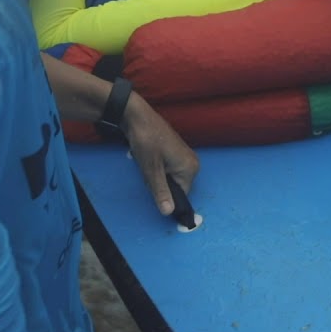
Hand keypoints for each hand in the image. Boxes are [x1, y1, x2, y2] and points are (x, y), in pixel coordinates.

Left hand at [121, 94, 199, 216]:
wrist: (137, 118)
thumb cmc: (146, 142)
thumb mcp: (151, 170)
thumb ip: (161, 192)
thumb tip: (169, 213)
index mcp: (191, 168)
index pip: (181, 195)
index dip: (164, 194)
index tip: (151, 183)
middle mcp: (192, 163)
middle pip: (175, 186)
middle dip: (159, 183)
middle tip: (148, 170)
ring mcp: (184, 156)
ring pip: (169, 178)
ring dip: (155, 175)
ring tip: (147, 162)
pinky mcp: (176, 152)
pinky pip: (167, 169)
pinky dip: (156, 168)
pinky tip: (148, 157)